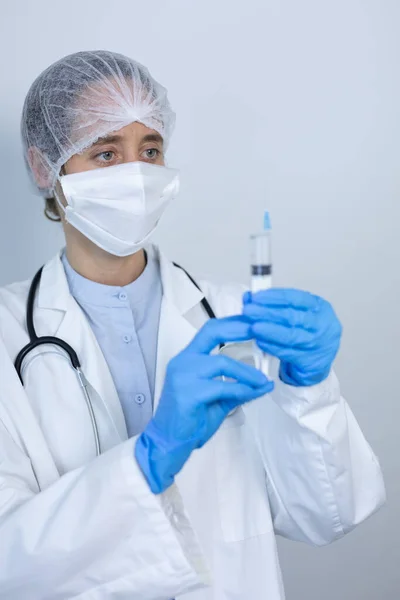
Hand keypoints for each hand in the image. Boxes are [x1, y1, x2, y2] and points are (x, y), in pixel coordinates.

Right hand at [135, 316, 273, 493]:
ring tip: (262, 380)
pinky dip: (241, 389)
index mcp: (188, 358)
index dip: (233, 322)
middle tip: (261, 330)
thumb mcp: (219, 399)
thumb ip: (238, 388)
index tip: (253, 320)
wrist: (169, 442)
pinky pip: (221, 386)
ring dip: (247, 371)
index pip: (211, 330)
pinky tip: (253, 392)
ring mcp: (182, 375)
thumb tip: (265, 383)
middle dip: (239, 328)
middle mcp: (183, 361)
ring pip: (221, 362)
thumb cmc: (191, 420)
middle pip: (212, 332)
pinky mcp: (187, 393)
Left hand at [243, 288, 341, 386]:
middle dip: (267, 313)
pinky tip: (260, 342)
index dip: (274, 297)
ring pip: (291, 336)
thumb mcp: (297, 312)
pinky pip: (288, 353)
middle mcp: (322, 325)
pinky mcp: (310, 361)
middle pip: (293, 317)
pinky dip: (272, 347)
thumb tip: (248, 297)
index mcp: (320, 307)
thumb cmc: (307, 331)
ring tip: (253, 327)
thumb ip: (275, 304)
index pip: (296, 298)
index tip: (256, 297)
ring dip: (269, 331)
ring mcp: (318, 344)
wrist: (320, 359)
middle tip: (249, 311)